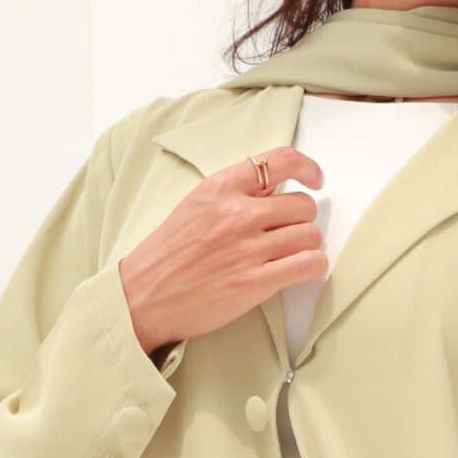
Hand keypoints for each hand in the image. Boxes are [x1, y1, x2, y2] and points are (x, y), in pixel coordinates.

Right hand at [117, 145, 327, 353]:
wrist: (143, 296)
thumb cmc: (168, 254)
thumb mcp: (195, 206)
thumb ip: (233, 194)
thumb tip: (272, 188)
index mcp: (220, 188)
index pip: (281, 160)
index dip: (307, 168)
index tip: (314, 179)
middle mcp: (237, 214)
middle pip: (303, 204)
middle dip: (302, 219)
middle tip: (288, 231)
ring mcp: (247, 249)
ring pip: (310, 234)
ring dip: (306, 245)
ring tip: (289, 253)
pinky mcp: (255, 283)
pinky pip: (309, 264)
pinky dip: (312, 266)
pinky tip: (299, 269)